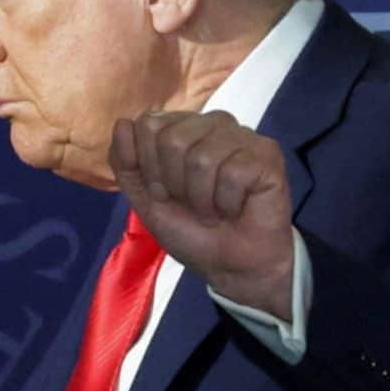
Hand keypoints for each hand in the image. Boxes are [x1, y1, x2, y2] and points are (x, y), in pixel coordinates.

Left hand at [110, 110, 294, 319]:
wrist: (232, 267)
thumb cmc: (193, 231)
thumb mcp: (147, 200)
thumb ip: (127, 163)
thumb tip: (122, 123)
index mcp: (185, 128)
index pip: (149, 125)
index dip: (151, 168)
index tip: (166, 194)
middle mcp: (214, 125)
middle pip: (173, 139)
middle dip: (175, 184)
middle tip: (194, 205)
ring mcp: (243, 137)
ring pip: (202, 157)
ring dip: (202, 199)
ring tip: (215, 210)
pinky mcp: (267, 155)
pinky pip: (233, 172)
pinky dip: (227, 202)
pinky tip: (236, 208)